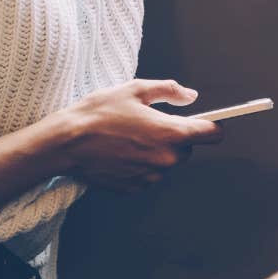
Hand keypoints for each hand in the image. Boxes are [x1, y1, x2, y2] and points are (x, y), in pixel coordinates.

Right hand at [52, 79, 223, 191]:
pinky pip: (148, 174)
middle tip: (149, 124)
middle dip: (175, 137)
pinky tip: (121, 152)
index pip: (212, 134)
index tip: (209, 121)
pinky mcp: (134, 188)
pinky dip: (140, 164)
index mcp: (171, 134)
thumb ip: (170, 90)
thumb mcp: (135, 90)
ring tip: (129, 137)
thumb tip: (191, 96)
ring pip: (166, 162)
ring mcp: (150, 177)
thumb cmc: (98, 113)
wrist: (65, 143)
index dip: (212, 125)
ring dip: (156, 152)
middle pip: (187, 149)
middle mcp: (165, 160)